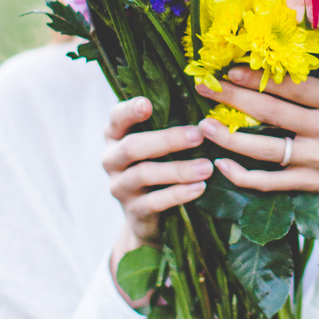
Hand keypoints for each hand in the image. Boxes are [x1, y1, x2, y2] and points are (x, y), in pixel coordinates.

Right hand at [103, 97, 210, 298]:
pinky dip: (178, 194)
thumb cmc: (156, 164)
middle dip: (167, 140)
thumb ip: (167, 124)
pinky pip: (154, 202)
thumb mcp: (156, 144)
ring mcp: (120, 186)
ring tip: (207, 167)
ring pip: (143, 174)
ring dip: (178, 170)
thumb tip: (205, 109)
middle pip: (132, 147)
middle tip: (198, 135)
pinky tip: (200, 188)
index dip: (129, 111)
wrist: (147, 215)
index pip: (116, 118)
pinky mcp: (133, 211)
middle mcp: (111, 159)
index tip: (147, 103)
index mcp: (115, 136)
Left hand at [197, 67, 318, 273]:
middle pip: (273, 112)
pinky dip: (243, 176)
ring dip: (230, 138)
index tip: (229, 69)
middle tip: (203, 87)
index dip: (259, 77)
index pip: (294, 86)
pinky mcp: (309, 184)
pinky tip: (221, 165)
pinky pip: (269, 181)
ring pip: (266, 149)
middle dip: (233, 98)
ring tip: (203, 126)